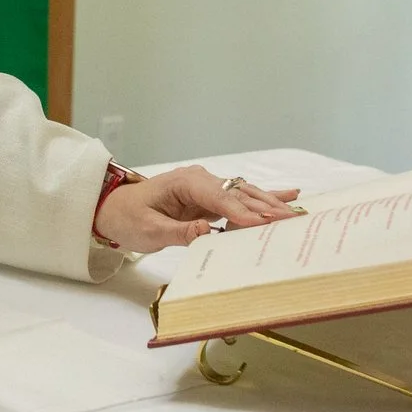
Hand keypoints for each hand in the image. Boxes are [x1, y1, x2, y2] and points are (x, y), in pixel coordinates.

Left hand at [95, 167, 303, 251]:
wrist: (115, 209)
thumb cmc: (128, 218)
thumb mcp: (147, 231)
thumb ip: (176, 232)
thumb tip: (206, 231)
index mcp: (184, 183)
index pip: (219, 197)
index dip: (241, 211)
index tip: (262, 223)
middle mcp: (200, 180)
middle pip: (238, 194)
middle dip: (265, 207)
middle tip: (292, 220)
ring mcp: (207, 188)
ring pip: (244, 195)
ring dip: (270, 205)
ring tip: (297, 213)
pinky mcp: (211, 198)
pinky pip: (240, 199)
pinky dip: (264, 198)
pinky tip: (290, 195)